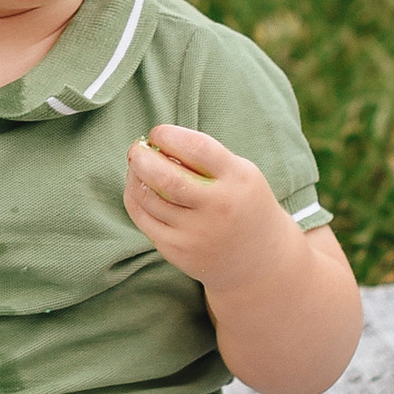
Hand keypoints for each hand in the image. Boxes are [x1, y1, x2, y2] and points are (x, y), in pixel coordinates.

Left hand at [123, 123, 294, 297]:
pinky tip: (138, 187)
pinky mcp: (178, 251)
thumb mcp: (240, 174)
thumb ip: (204, 157)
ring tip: (137, 165)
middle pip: (165, 178)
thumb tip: (154, 144)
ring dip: (135, 176)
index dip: (169, 135)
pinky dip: (134, 197)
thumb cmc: (243, 203)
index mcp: (238, 180)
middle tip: (137, 148)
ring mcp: (196, 234)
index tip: (159, 133)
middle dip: (141, 157)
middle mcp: (218, 208)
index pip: (196, 148)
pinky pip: (143, 219)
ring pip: (148, 198)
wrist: (259, 260)